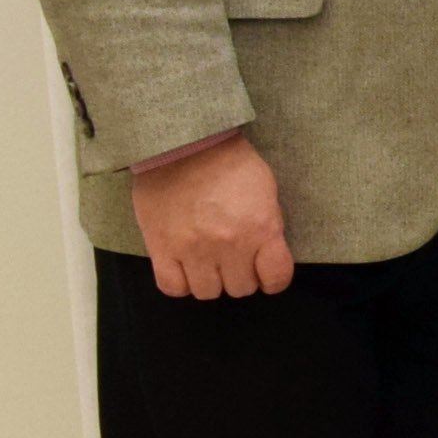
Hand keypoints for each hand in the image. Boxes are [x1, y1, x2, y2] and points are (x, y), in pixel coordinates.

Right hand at [131, 132, 292, 299]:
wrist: (183, 145)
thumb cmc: (229, 162)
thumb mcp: (266, 190)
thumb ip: (269, 225)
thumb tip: (266, 253)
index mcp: (261, 229)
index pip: (276, 278)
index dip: (273, 280)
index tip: (267, 275)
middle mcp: (229, 245)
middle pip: (241, 288)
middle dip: (242, 277)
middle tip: (235, 261)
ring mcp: (193, 250)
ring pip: (207, 292)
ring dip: (212, 281)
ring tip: (209, 263)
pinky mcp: (161, 248)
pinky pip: (173, 287)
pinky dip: (181, 283)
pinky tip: (185, 268)